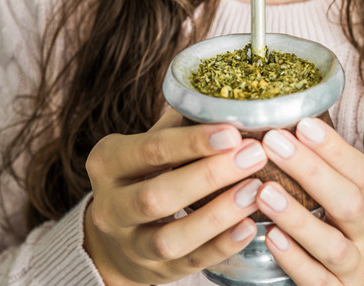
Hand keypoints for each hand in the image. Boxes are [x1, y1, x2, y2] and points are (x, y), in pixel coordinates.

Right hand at [83, 109, 268, 285]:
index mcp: (107, 162)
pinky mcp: (154, 273)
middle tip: (255, 154)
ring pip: (170, 238)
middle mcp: (110, 207)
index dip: (192, 142)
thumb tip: (227, 95)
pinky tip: (250, 226)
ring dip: (217, 215)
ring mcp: (130, 245)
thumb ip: (178, 124)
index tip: (233, 131)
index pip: (150, 150)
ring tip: (256, 191)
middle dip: (209, 175)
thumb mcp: (145, 148)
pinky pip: (189, 263)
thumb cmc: (143, 176)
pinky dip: (221, 246)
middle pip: (157, 195)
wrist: (113, 238)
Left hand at [256, 117, 363, 285]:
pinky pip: (318, 281)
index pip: (361, 172)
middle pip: (347, 203)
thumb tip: (298, 123)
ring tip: (265, 192)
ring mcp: (357, 267)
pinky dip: (294, 261)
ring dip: (298, 219)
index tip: (303, 123)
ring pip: (332, 246)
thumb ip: (338, 170)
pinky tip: (271, 238)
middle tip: (275, 143)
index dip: (334, 149)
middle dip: (311, 171)